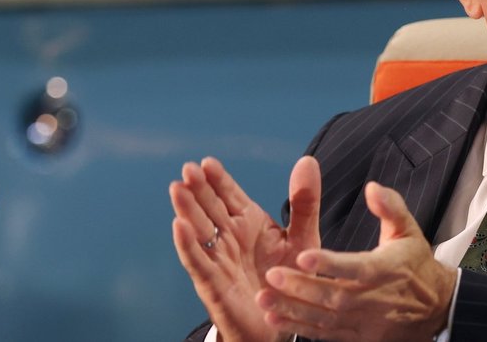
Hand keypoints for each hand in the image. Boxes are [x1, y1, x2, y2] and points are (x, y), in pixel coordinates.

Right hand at [171, 156, 321, 341]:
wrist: (278, 326)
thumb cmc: (289, 281)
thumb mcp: (303, 239)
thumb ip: (304, 203)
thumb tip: (308, 160)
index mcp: (248, 222)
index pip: (229, 194)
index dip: (218, 179)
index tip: (208, 162)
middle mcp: (229, 236)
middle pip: (210, 207)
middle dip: (199, 189)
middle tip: (189, 169)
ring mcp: (218, 258)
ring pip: (199, 229)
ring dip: (187, 210)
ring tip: (178, 189)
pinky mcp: (213, 281)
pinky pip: (198, 261)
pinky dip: (187, 244)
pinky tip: (179, 226)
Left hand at [257, 181, 456, 341]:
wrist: (437, 309)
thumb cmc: (416, 266)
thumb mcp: (409, 231)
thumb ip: (390, 207)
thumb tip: (372, 188)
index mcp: (384, 270)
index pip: (355, 267)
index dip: (329, 264)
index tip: (304, 256)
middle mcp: (373, 299)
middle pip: (333, 296)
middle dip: (301, 287)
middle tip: (272, 275)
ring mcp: (364, 322)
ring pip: (325, 319)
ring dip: (293, 310)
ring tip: (265, 299)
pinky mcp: (358, 338)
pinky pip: (326, 335)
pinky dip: (301, 328)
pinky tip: (276, 318)